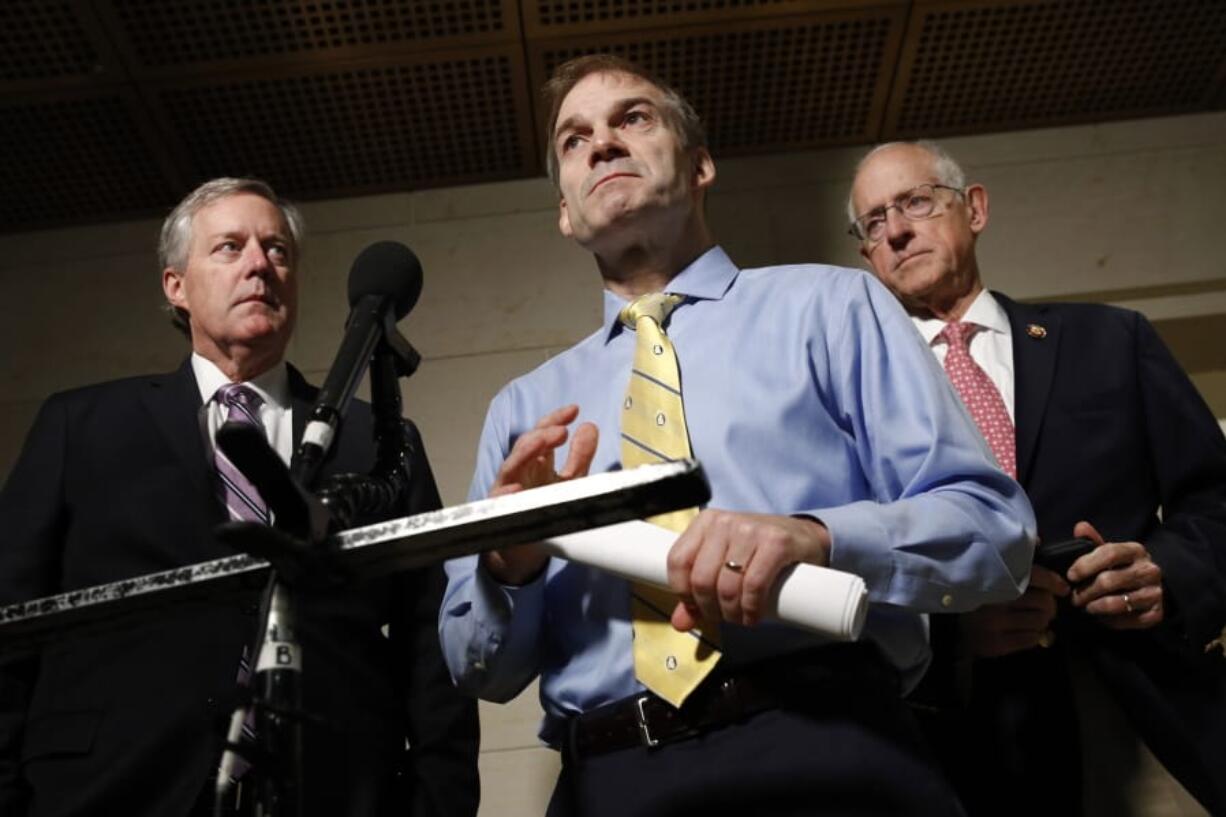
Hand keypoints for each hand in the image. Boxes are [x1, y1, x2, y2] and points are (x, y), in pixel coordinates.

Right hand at [481, 405, 597, 584]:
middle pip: (526, 445)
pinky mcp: (500, 512)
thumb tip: (590, 427)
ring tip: (540, 443)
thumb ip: (580, 457)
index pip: (543, 433)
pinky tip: (517, 489)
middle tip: (561, 431)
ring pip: (511, 466)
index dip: (556, 419)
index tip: (574, 411)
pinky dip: (506, 494)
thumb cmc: (544, 510)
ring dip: (524, 453)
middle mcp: (521, 471)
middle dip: (542, 434)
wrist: (524, 549)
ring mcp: (508, 489)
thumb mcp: (568, 482)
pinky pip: (499, 502)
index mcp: (537, 461)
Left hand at [665, 511, 829, 630]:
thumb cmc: (758, 550)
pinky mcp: (776, 542)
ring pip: (727, 586)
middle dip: (710, 609)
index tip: (697, 606)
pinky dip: (751, 608)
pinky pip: (754, 584)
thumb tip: (679, 622)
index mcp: (705, 522)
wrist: (802, 536)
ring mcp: (750, 530)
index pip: (677, 561)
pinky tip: (753, 614)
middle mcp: (724, 522)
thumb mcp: (723, 563)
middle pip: (701, 579)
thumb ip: (697, 591)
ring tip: (740, 618)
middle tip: (723, 617)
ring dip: (732, 613)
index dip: (684, 593)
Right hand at [960, 565, 1068, 657]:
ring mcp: (996, 625)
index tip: (1062, 588)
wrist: (953, 630)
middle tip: (1046, 607)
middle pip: (1044, 603)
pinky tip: (1028, 631)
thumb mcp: (991, 573)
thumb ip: (1014, 558)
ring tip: (1035, 619)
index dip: (1053, 582)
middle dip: (1050, 605)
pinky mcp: (998, 644)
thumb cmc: (978, 597)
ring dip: (1043, 621)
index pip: (1034, 576)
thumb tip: (1039, 541)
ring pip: (1041, 622)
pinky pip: (1032, 639)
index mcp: (996, 580)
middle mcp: (996, 602)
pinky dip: (1036, 635)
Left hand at [1068, 520, 1163, 628]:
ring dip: (1095, 607)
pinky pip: (1129, 620)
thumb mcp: (1110, 552)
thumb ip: (1093, 541)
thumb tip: (1080, 527)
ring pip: (1118, 603)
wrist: (1152, 586)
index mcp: (1136, 550)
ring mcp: (1155, 592)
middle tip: (1074, 597)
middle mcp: (1149, 570)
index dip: (1085, 565)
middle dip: (1085, 591)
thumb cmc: (1123, 567)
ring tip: (1085, 607)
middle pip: (1109, 581)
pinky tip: (1102, 617)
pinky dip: (1111, 621)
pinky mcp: (1157, 613)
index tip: (1071, 575)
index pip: (1109, 553)